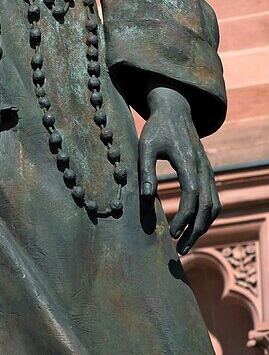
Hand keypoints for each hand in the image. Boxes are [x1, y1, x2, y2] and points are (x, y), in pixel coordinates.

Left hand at [138, 85, 219, 254]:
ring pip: (214, 206)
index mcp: (188, 161)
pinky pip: (214, 200)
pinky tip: (193, 228)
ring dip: (203, 227)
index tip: (170, 233)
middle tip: (179, 249)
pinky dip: (207, 217)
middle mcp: (203, 168)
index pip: (192, 196)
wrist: (175, 110)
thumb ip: (146, 170)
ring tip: (186, 243)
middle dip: (195, 231)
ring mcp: (208, 171)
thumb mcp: (145, 145)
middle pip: (207, 207)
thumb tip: (147, 198)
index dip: (183, 217)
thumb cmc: (157, 128)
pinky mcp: (207, 173)